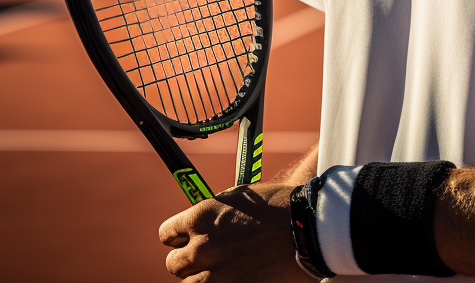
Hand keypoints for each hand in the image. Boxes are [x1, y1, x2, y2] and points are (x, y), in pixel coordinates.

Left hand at [159, 182, 305, 281]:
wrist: (307, 229)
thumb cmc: (278, 207)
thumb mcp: (239, 199)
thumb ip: (213, 214)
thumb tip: (198, 225)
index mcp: (201, 218)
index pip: (166, 234)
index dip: (178, 236)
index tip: (187, 238)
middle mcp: (201, 249)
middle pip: (174, 264)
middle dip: (189, 260)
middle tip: (210, 256)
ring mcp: (213, 277)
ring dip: (203, 277)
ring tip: (227, 269)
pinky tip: (239, 275)